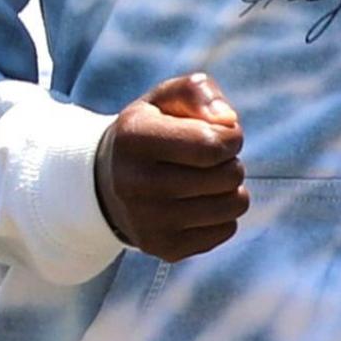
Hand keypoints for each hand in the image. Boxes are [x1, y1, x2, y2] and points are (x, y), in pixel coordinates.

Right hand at [95, 73, 246, 261]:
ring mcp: (147, 222)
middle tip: (207, 159)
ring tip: (204, 180)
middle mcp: (134, 184)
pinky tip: (196, 203)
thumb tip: (228, 121)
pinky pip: (226, 229)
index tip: (218, 134)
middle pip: (228, 176)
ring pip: (233, 205)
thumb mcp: (165, 98)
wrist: (107, 182)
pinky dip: (221, 214)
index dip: (230, 137)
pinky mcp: (163, 248)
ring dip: (229, 188)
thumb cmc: (150, 131)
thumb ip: (198, 92)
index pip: (213, 145)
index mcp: (134, 139)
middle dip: (230, 162)